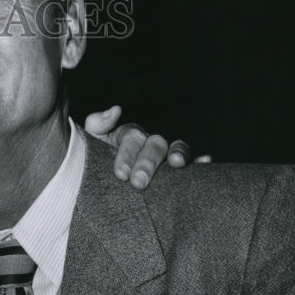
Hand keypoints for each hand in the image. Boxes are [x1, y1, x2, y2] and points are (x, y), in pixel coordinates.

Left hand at [83, 105, 211, 189]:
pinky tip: (205, 162)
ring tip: (177, 163)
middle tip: (138, 182)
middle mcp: (149, 142)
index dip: (127, 154)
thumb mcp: (90, 143)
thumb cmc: (93, 162)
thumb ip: (98, 124)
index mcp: (128, 135)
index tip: (120, 174)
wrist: (97, 185)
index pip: (132, 137)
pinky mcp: (176, 172)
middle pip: (155, 144)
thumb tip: (116, 109)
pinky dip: (199, 161)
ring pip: (177, 148)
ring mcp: (165, 155)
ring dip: (179, 153)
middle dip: (147, 162)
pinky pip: (193, 162)